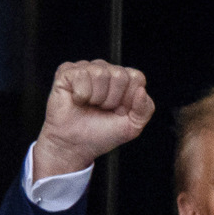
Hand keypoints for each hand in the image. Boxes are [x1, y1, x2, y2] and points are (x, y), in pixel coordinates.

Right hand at [33, 60, 154, 180]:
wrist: (75, 145)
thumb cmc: (101, 134)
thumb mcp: (132, 127)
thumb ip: (145, 109)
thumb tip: (141, 91)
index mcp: (124, 81)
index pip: (137, 77)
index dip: (128, 99)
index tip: (118, 111)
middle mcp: (106, 70)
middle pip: (119, 75)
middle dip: (112, 99)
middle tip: (101, 109)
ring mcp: (86, 69)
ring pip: (100, 73)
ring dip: (96, 98)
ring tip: (89, 106)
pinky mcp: (67, 71)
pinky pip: (81, 75)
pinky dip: (80, 94)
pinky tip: (77, 100)